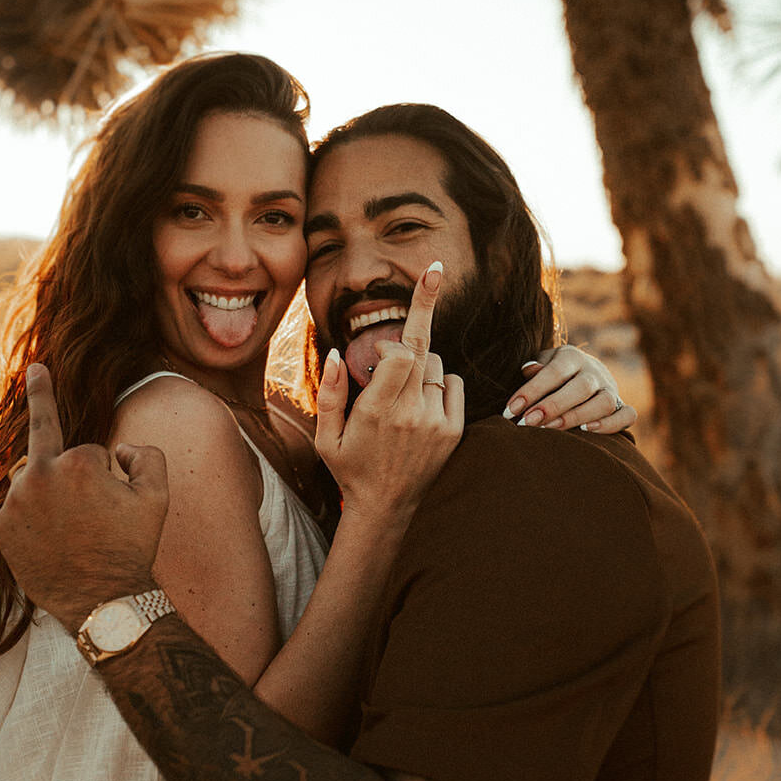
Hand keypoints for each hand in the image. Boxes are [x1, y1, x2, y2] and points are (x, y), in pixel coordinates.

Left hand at [0, 364, 169, 633]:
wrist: (101, 601)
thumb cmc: (131, 548)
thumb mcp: (157, 496)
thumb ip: (146, 455)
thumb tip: (120, 449)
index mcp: (76, 463)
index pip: (90, 451)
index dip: (106, 473)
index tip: (110, 491)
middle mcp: (39, 475)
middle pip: (49, 451)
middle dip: (56, 443)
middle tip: (36, 386)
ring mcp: (15, 502)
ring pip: (31, 479)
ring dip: (47, 489)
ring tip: (67, 523)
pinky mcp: (0, 526)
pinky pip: (16, 508)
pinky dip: (31, 517)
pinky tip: (49, 539)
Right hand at [314, 262, 463, 517]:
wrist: (386, 509)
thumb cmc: (350, 468)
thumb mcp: (326, 436)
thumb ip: (331, 393)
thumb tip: (336, 351)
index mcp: (377, 410)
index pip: (402, 351)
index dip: (400, 331)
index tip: (405, 313)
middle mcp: (410, 413)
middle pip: (423, 348)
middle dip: (420, 315)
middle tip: (433, 271)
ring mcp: (436, 422)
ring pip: (437, 365)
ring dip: (421, 365)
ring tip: (403, 394)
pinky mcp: (453, 430)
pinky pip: (452, 383)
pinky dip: (439, 383)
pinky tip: (422, 404)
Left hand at [503, 345, 635, 432]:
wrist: (583, 372)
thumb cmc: (553, 372)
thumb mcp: (541, 364)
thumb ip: (535, 369)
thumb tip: (528, 370)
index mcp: (571, 356)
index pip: (553, 372)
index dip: (532, 391)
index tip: (511, 410)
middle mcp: (594, 371)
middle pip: (580, 387)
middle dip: (553, 406)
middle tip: (528, 423)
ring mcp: (611, 388)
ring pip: (604, 402)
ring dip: (577, 417)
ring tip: (552, 429)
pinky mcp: (621, 405)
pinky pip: (627, 415)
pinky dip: (611, 424)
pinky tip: (587, 431)